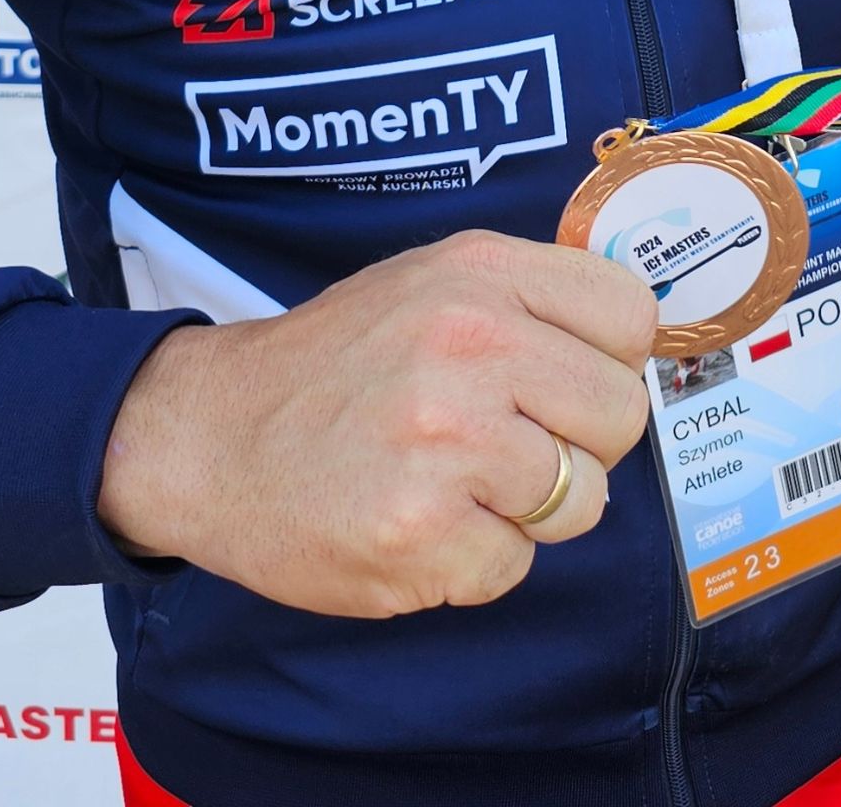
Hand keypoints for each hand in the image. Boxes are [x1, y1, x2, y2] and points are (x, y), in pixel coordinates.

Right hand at [97, 228, 655, 617]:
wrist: (209, 434)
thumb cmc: (333, 365)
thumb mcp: (428, 284)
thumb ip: (526, 303)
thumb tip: (632, 342)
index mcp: (478, 272)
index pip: (630, 314)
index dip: (606, 360)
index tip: (563, 380)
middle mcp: (469, 343)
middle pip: (620, 415)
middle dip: (577, 444)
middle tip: (502, 442)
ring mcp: (446, 439)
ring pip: (581, 501)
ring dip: (524, 511)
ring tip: (447, 479)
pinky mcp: (422, 532)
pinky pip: (514, 568)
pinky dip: (471, 561)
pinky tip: (413, 521)